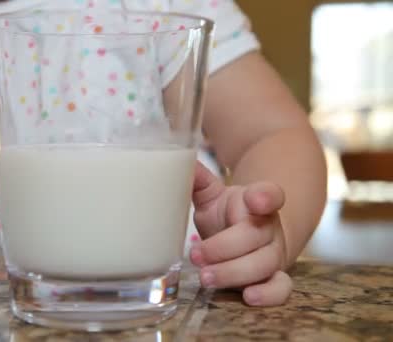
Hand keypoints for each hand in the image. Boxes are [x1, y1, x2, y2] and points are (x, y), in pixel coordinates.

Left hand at [190, 162, 291, 305]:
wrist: (253, 235)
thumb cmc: (228, 215)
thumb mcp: (211, 196)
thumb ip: (197, 181)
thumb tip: (179, 163)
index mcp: (255, 201)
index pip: (268, 194)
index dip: (265, 197)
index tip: (255, 199)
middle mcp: (268, 227)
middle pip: (254, 237)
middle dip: (222, 248)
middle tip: (195, 254)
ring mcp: (273, 253)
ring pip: (262, 265)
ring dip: (232, 272)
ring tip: (205, 277)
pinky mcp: (274, 277)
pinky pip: (281, 289)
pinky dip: (268, 295)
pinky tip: (247, 297)